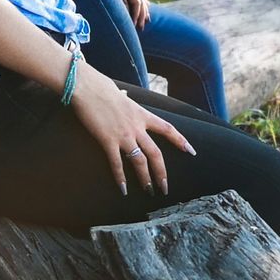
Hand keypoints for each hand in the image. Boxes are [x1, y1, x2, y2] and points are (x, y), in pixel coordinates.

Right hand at [68, 60, 195, 195]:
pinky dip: (120, 177)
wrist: (89, 88)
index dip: (180, 140)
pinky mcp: (108, 140)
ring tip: (148, 190)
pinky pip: (116, 163)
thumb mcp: (123, 95)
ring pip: (140, 161)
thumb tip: (125, 94)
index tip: (191, 151)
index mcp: (143, 115)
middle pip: (156, 153)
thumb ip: (127, 99)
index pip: (167, 129)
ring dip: (144, 178)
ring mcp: (123, 135)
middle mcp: (137, 127)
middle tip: (165, 187)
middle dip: (161, 172)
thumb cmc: (103, 89)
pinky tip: (123, 189)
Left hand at [104, 0, 148, 28]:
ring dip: (144, 11)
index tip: (134, 25)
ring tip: (146, 21)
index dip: (136, 15)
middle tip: (141, 27)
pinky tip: (145, 7)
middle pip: (141, 2)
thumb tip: (127, 9)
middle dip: (142, 16)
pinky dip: (142, 3)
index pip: (137, 3)